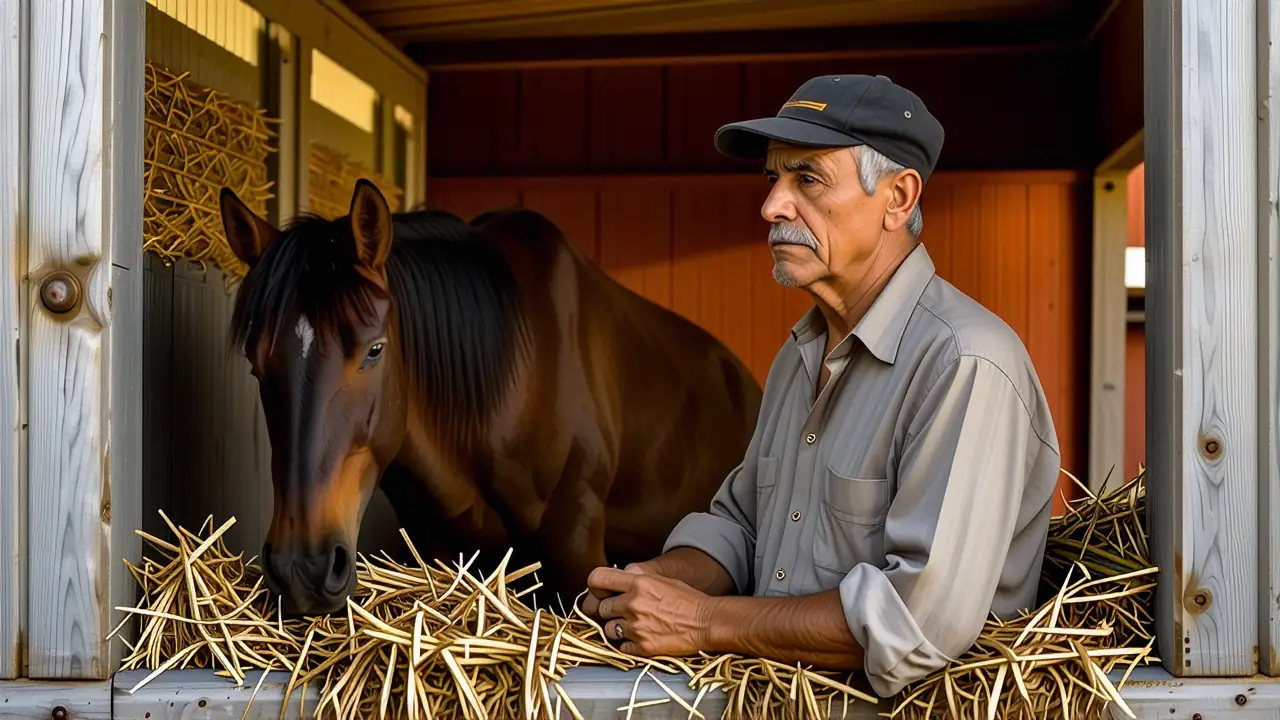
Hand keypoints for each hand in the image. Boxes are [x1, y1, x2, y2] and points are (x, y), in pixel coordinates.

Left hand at [586, 566, 710, 656]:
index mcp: (638, 583)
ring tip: (634, 627)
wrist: (707, 622)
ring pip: (608, 630)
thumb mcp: (660, 579)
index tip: (600, 592)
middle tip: (623, 612)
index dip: (596, 586)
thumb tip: (616, 578)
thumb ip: (636, 578)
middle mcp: (633, 604)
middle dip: (610, 610)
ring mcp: (636, 627)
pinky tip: (641, 638)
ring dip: (617, 629)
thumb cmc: (687, 599)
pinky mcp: (643, 647)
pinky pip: (621, 647)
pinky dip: (628, 645)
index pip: (597, 578)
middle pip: (601, 608)